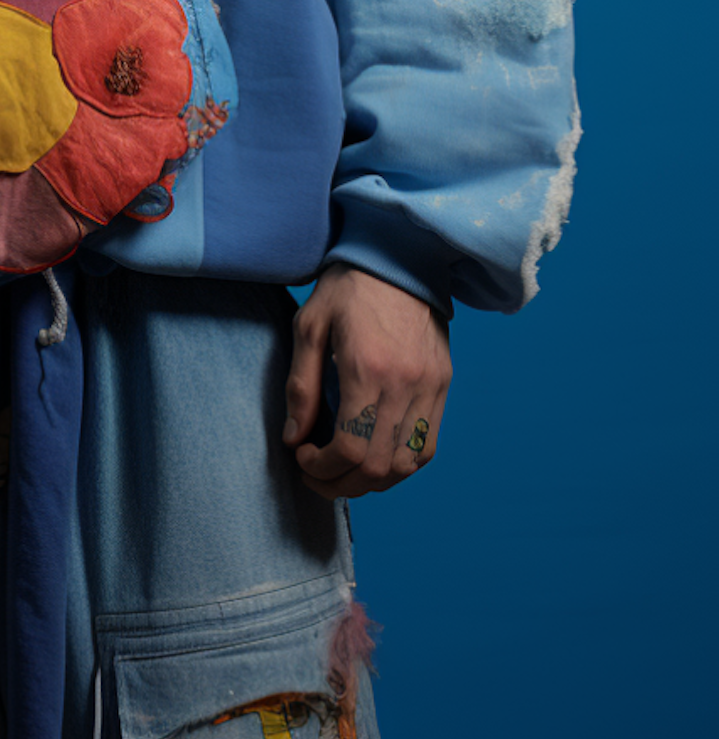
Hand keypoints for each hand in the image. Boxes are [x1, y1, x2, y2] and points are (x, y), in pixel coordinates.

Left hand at [283, 263, 451, 497]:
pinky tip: (377, 457)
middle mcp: (405, 385)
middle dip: (341, 483)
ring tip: (345, 472)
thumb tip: (294, 437)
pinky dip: (402, 465)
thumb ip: (301, 385)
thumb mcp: (309, 325)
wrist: (399, 255)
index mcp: (367, 369)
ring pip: (407, 465)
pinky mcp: (443, 384)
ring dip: (373, 481)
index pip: (349, 448)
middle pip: (378, 467)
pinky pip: (428, 446)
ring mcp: (430, 387)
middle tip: (317, 475)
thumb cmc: (348, 286)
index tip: (302, 457)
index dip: (322, 467)